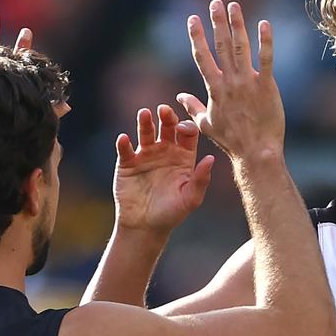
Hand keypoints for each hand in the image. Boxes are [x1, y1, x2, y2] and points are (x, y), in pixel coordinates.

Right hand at [113, 104, 214, 234]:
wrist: (145, 226)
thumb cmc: (172, 213)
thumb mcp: (190, 198)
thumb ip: (201, 179)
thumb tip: (211, 159)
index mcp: (184, 157)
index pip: (187, 135)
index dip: (187, 127)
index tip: (183, 128)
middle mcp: (166, 152)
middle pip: (167, 128)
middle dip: (167, 117)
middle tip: (164, 109)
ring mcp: (146, 155)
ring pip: (146, 133)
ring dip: (145, 122)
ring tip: (144, 114)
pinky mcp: (127, 163)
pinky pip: (125, 149)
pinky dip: (123, 143)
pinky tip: (124, 139)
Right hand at [179, 0, 283, 160]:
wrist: (256, 152)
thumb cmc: (231, 141)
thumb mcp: (206, 124)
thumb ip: (193, 107)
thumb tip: (178, 98)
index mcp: (214, 89)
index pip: (202, 57)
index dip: (196, 36)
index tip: (192, 18)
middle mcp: (229, 82)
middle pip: (221, 45)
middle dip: (217, 22)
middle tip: (216, 3)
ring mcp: (248, 83)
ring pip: (241, 47)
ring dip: (237, 25)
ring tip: (235, 6)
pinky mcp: (267, 86)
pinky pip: (267, 60)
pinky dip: (266, 42)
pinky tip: (264, 24)